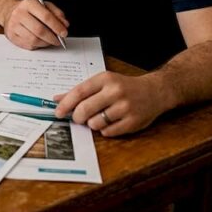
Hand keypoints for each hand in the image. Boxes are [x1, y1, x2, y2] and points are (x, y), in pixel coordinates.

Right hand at [2, 0, 68, 49]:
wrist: (9, 11)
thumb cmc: (29, 9)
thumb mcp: (44, 5)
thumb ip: (56, 13)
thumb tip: (64, 24)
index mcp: (29, 4)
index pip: (46, 16)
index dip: (57, 26)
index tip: (64, 32)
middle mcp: (19, 14)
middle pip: (39, 30)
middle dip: (52, 37)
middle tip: (58, 40)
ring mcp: (13, 26)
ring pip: (34, 40)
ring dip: (45, 43)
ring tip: (50, 41)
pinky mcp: (11, 36)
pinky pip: (28, 45)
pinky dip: (38, 45)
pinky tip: (40, 41)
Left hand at [53, 72, 167, 136]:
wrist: (155, 91)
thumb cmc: (124, 87)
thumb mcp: (103, 82)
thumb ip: (80, 91)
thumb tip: (57, 99)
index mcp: (105, 79)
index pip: (79, 92)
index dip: (65, 104)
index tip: (57, 112)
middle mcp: (115, 92)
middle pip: (84, 110)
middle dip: (77, 117)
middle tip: (79, 118)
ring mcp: (125, 107)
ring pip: (95, 123)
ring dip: (93, 124)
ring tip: (100, 117)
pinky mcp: (133, 122)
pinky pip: (108, 132)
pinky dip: (105, 130)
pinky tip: (111, 122)